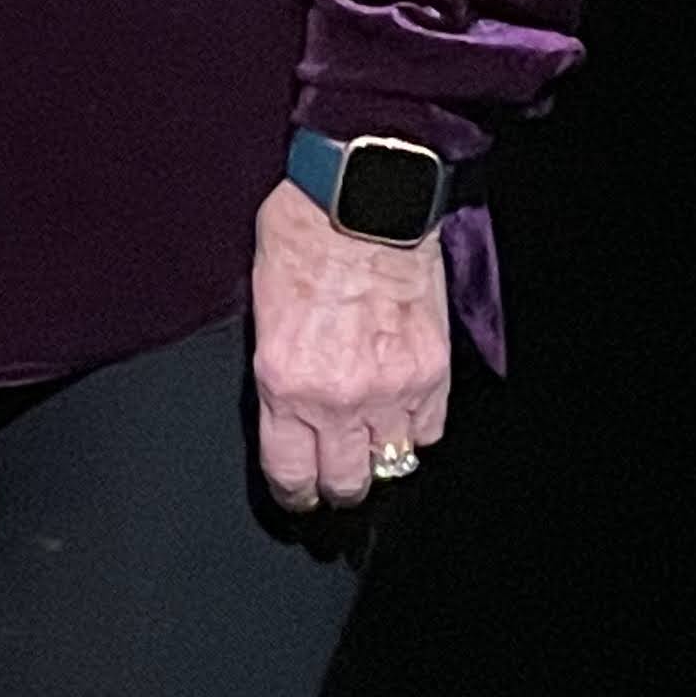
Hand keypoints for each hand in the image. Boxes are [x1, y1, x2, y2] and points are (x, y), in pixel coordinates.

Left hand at [249, 175, 450, 507]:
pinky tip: (404, 411)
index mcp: (284, 381)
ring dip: (381, 455)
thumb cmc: (302, 233)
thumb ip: (279, 367)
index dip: (296, 493)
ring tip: (372, 441)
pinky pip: (430, 430)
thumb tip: (288, 403)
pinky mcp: (432, 372)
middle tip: (336, 475)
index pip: (291, 473)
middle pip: (346, 482)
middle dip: (338, 484)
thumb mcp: (263, 306)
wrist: (361, 199)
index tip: (299, 496)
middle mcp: (338, 398)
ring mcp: (391, 390)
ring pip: (393, 463)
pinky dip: (417, 427)